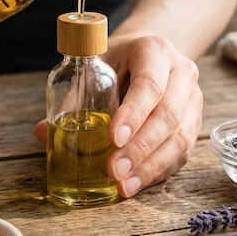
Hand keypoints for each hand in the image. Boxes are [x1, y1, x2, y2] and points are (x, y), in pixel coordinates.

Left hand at [33, 35, 201, 197]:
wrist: (151, 54)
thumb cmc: (120, 59)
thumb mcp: (97, 64)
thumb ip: (75, 97)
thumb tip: (41, 131)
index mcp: (156, 51)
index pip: (150, 84)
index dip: (133, 113)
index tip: (113, 138)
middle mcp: (182, 73)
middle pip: (168, 115)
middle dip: (139, 148)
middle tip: (113, 170)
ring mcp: (194, 99)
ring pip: (180, 137)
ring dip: (150, 166)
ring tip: (124, 185)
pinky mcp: (195, 122)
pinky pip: (183, 151)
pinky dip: (159, 171)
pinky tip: (137, 183)